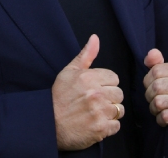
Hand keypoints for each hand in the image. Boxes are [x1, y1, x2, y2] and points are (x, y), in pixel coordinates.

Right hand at [52, 35, 124, 150]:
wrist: (48, 124)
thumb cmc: (59, 96)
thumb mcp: (69, 72)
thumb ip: (85, 55)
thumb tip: (95, 37)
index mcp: (89, 78)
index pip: (114, 78)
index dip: (106, 84)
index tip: (96, 89)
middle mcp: (96, 94)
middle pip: (119, 94)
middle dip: (110, 98)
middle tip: (96, 102)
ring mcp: (99, 112)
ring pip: (119, 110)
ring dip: (110, 112)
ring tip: (96, 113)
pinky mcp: (101, 129)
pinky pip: (116, 126)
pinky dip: (109, 127)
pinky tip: (96, 123)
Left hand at [143, 49, 167, 147]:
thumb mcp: (165, 77)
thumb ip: (156, 64)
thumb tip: (152, 53)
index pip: (156, 70)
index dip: (148, 81)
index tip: (152, 87)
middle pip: (156, 86)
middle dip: (149, 96)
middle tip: (154, 100)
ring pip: (159, 102)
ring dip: (154, 108)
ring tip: (160, 109)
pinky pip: (164, 116)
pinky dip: (160, 119)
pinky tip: (165, 118)